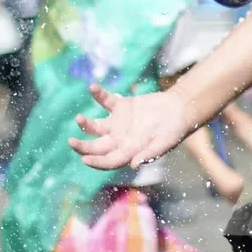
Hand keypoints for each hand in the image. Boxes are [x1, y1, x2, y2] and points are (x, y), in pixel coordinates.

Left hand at [69, 85, 193, 169]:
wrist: (180, 110)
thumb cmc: (174, 130)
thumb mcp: (164, 143)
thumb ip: (149, 153)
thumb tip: (134, 164)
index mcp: (129, 151)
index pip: (109, 160)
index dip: (96, 162)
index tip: (84, 160)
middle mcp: (120, 139)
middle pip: (97, 147)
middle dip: (83, 147)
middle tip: (71, 143)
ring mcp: (119, 123)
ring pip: (96, 127)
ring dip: (86, 124)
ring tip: (78, 118)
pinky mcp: (122, 106)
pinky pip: (106, 101)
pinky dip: (99, 95)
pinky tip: (92, 87)